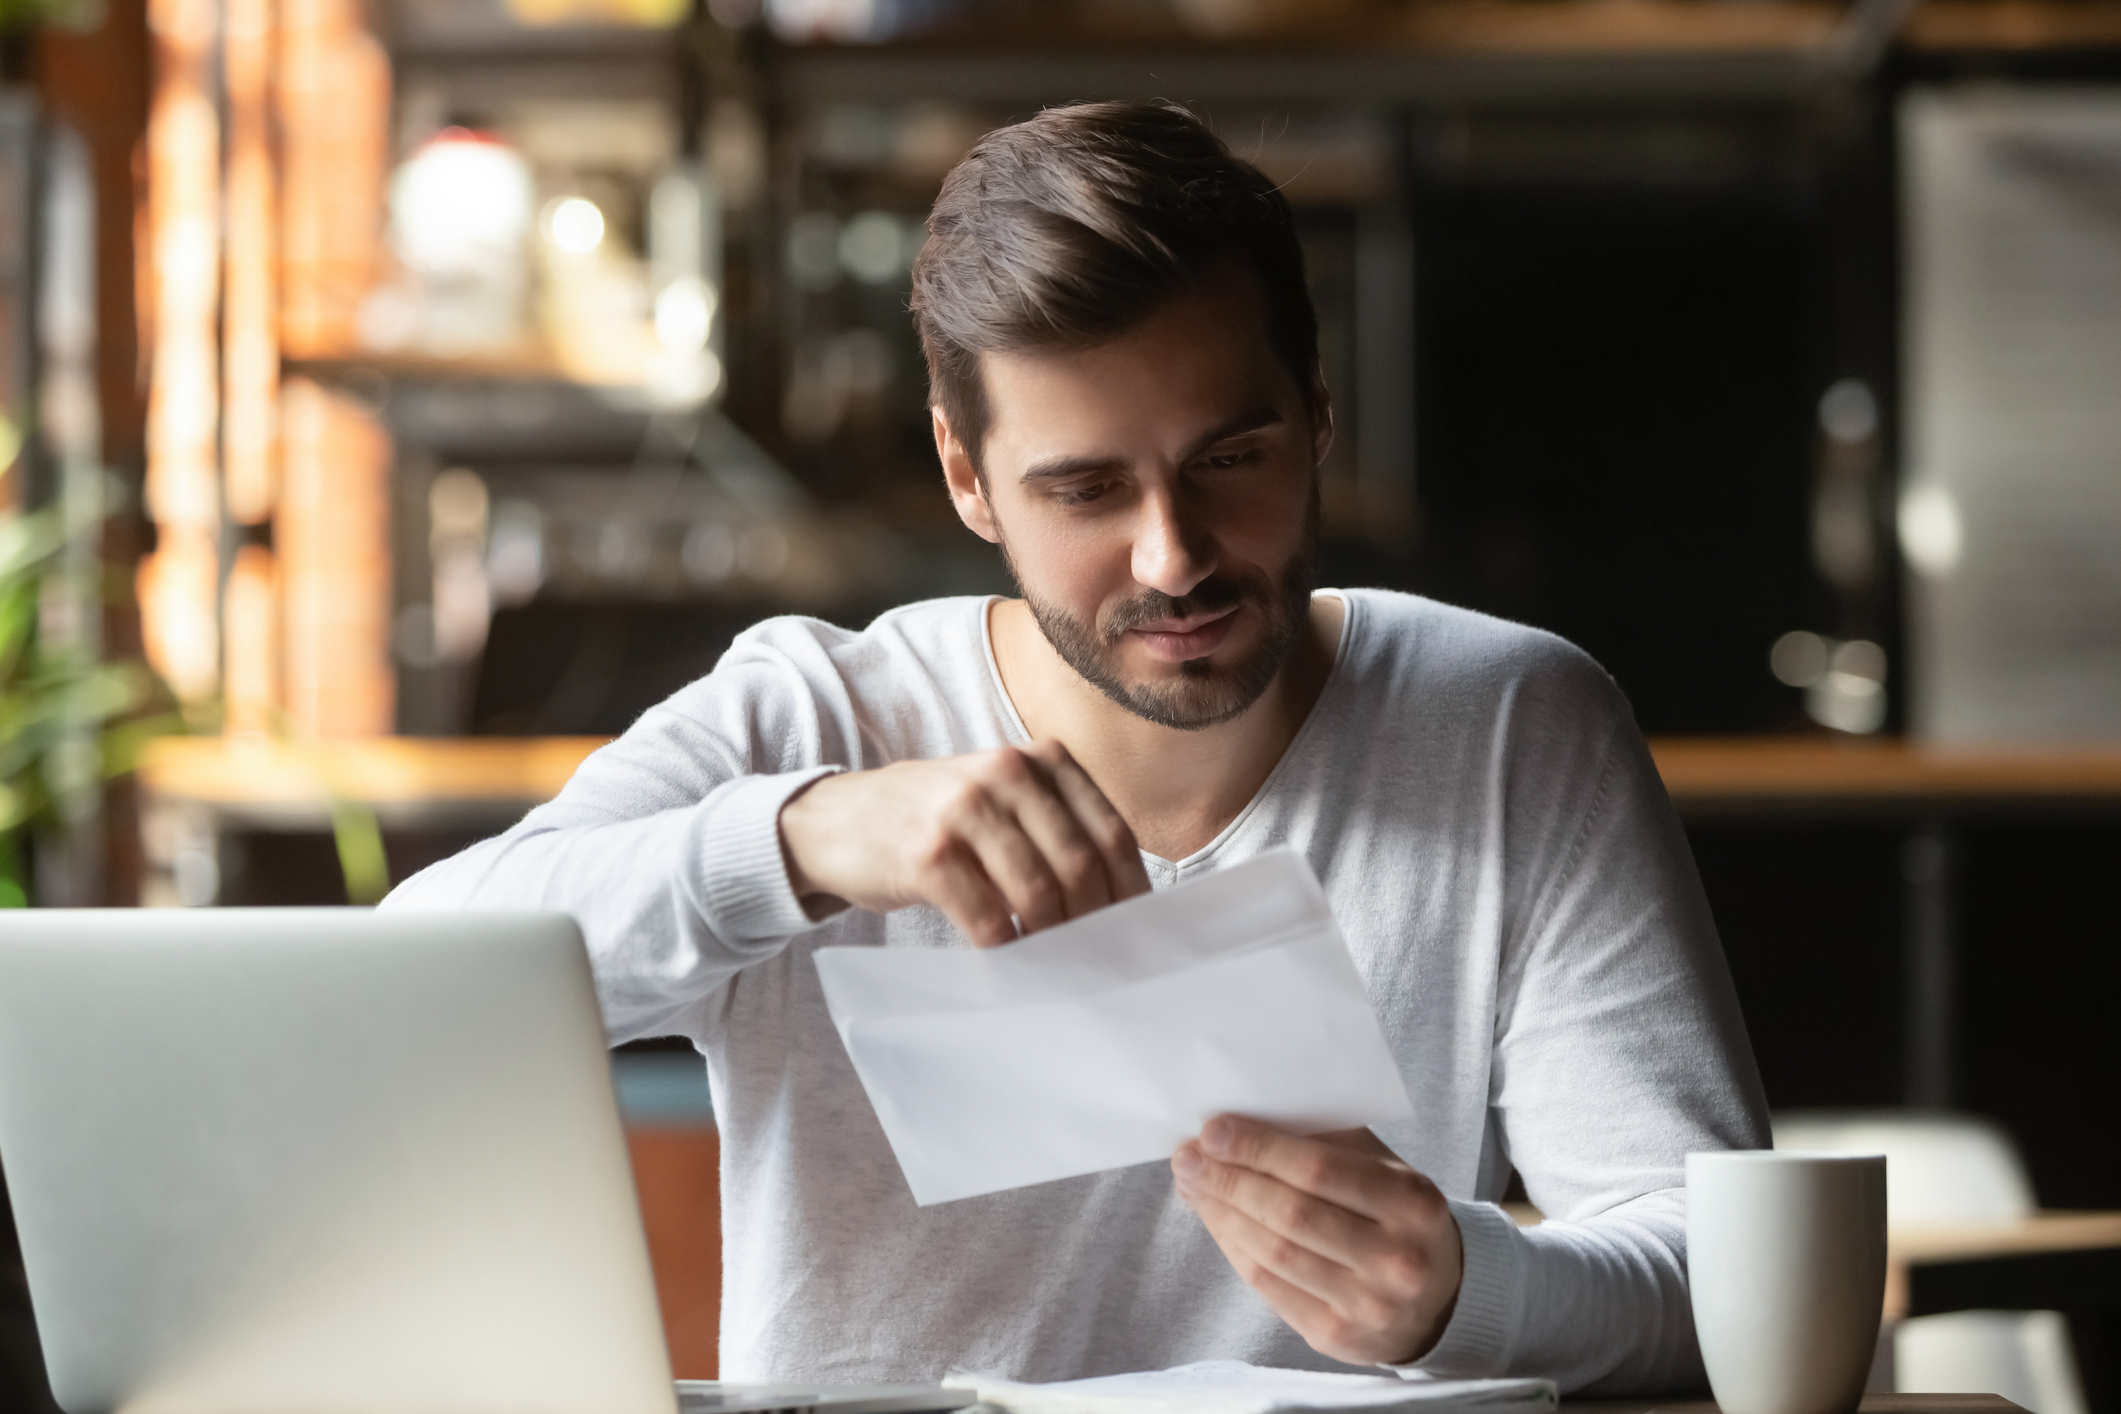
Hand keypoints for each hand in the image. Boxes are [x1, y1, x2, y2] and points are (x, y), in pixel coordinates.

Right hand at [778, 740, 1151, 946]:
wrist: (836, 820)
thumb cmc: (935, 822)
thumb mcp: (1002, 800)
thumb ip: (1058, 831)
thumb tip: (1119, 907)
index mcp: (1041, 760)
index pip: (1113, 834)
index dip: (1130, 893)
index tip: (1134, 934)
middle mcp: (1007, 774)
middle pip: (1082, 866)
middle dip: (1094, 924)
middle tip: (1096, 963)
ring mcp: (965, 809)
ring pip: (1039, 893)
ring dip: (1052, 941)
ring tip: (1054, 965)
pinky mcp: (928, 853)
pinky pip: (987, 917)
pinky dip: (1006, 948)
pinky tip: (1007, 962)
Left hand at [1172, 1115, 1463, 1366]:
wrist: (1440, 1299)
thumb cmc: (1397, 1216)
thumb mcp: (1383, 1168)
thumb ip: (1326, 1140)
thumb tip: (1243, 1123)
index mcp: (1412, 1201)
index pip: (1319, 1170)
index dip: (1258, 1149)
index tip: (1212, 1130)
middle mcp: (1397, 1258)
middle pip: (1290, 1214)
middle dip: (1228, 1180)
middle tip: (1188, 1157)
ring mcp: (1368, 1304)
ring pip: (1273, 1252)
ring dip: (1221, 1214)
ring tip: (1193, 1185)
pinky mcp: (1337, 1336)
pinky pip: (1268, 1287)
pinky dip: (1233, 1248)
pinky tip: (1216, 1221)